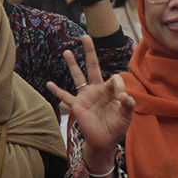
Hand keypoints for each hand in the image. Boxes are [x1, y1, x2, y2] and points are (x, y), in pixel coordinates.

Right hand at [46, 36, 134, 171]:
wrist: (105, 140)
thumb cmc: (117, 126)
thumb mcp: (126, 115)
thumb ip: (128, 104)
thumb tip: (125, 95)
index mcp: (110, 90)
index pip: (113, 78)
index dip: (118, 85)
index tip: (121, 97)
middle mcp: (97, 89)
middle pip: (92, 66)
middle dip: (89, 52)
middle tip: (85, 37)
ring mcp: (86, 96)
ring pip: (78, 76)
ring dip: (72, 64)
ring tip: (66, 51)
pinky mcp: (77, 106)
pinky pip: (65, 97)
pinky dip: (57, 91)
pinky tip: (50, 83)